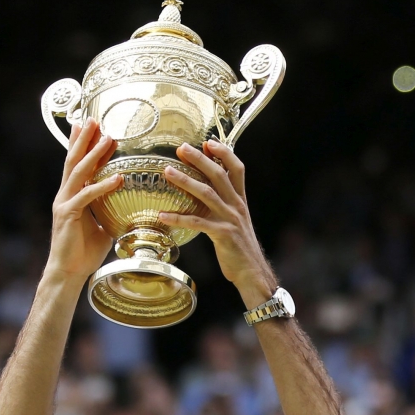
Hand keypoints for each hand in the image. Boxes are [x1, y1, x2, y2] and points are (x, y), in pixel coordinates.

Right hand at [45, 122, 122, 283]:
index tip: (91, 126)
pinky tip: (117, 177)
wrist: (69, 272)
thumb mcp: (102, 226)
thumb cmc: (84, 252)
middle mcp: (64, 195)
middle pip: (74, 160)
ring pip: (78, 172)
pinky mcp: (68, 214)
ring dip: (93, 154)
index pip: (77, 165)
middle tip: (94, 119)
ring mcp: (64, 203)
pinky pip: (87, 196)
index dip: (83, 144)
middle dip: (84, 139)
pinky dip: (102, 185)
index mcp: (71, 196)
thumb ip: (110, 211)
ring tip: (107, 139)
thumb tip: (129, 206)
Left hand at [158, 141, 274, 306]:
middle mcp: (237, 205)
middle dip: (200, 159)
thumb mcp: (235, 221)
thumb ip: (224, 205)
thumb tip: (208, 193)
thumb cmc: (239, 248)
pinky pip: (197, 222)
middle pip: (218, 174)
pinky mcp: (222, 234)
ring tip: (166, 172)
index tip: (208, 142)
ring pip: (206, 193)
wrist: (252, 272)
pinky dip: (178, 217)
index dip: (224, 153)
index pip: (237, 168)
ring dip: (185, 180)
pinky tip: (162, 215)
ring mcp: (230, 219)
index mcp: (240, 200)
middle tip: (181, 148)